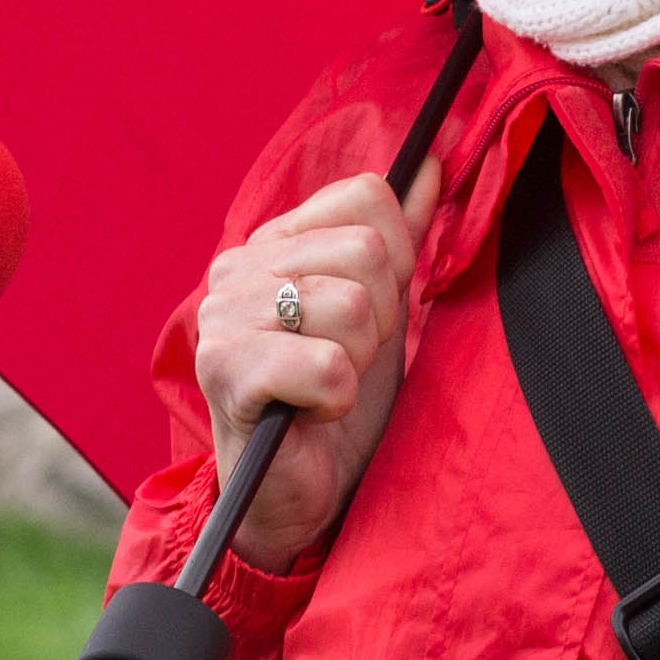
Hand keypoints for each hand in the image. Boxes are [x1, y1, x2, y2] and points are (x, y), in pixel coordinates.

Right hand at [189, 171, 435, 567]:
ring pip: (351, 305)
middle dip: (382, 319)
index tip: (374, 315)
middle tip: (349, 360)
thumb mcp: (379, 313)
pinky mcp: (226, 371)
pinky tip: (313, 412)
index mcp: (272, 242)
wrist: (295, 496)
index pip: (366, 197)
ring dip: (359, 361)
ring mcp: (225, 317)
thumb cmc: (334, 404)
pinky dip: (337, 399)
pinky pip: (327, 365)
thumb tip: (434, 163)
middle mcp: (239, 268)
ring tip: (329, 387)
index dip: (397, 260)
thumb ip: (401, 238)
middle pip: (366, 250)